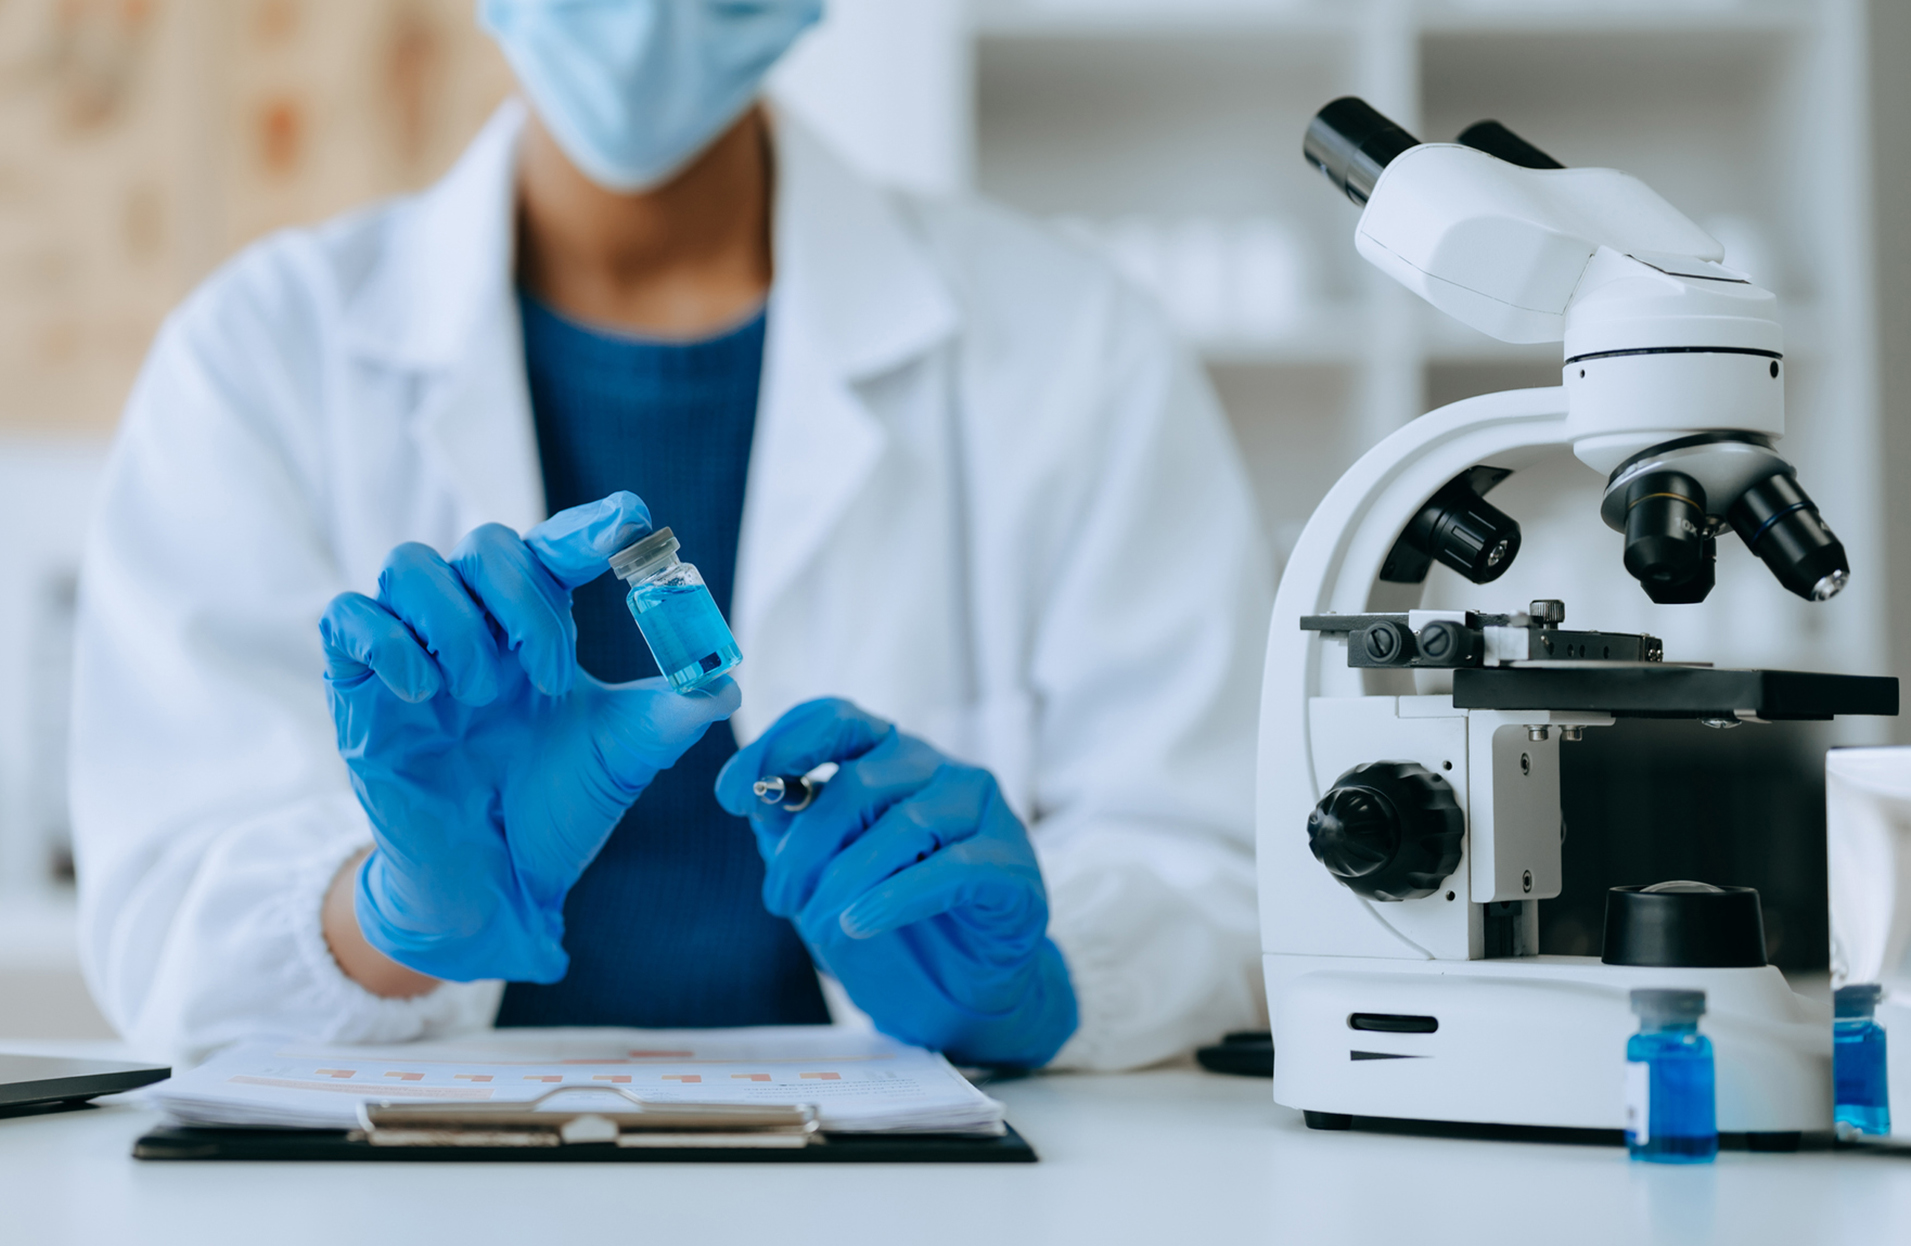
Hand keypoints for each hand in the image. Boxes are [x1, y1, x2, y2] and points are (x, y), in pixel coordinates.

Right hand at [320, 493, 738, 982]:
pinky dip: (390, 643)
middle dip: (525, 599)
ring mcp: (414, 653)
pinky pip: (349, 618)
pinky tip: (427, 695)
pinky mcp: (357, 689)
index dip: (589, 526)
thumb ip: (674, 713)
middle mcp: (476, 626)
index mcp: (537, 628)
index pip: (554, 549)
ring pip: (411, 566)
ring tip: (484, 692)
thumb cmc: (554, 808)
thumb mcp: (624, 756)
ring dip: (457, 623)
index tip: (632, 520)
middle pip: (485, 544)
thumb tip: (726, 681)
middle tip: (552, 678)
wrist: (494, 886)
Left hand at [715, 699, 1076, 1066]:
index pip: (834, 720)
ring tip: (818, 924)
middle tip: (778, 897)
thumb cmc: (890, 919)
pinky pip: (952, 869)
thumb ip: (793, 829)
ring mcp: (983, 812)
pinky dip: (897, 898)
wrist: (962, 991)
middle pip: (860, 783)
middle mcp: (940, 770)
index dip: (778, 745)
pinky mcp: (1011, 865)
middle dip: (805, 845)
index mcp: (890, 756)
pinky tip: (861, 924)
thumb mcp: (825, 871)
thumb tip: (753, 798)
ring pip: (904, 825)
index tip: (730, 794)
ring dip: (846, 879)